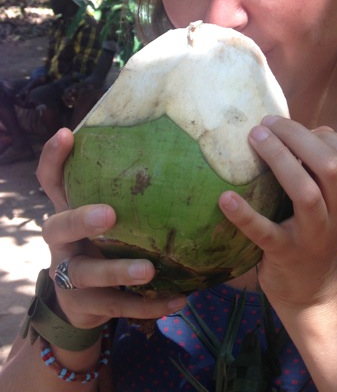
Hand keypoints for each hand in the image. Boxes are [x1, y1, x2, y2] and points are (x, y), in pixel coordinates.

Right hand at [37, 129, 186, 328]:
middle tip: (110, 214)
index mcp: (69, 213)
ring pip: (88, 274)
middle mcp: (63, 243)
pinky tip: (178, 301)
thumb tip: (174, 149)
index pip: (52, 181)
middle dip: (82, 219)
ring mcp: (70, 277)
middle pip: (60, 227)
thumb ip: (126, 193)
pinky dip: (149, 306)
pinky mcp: (87, 306)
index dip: (54, 159)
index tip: (66, 134)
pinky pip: (119, 307)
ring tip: (149, 270)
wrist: (85, 304)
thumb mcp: (108, 217)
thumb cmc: (105, 244)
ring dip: (118, 271)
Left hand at [218, 116, 336, 310]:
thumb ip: (323, 167)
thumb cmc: (316, 232)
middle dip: (298, 138)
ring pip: (306, 194)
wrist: (312, 292)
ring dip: (280, 160)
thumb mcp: (332, 202)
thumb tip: (303, 128)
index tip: (298, 128)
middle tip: (266, 124)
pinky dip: (245, 215)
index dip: (329, 138)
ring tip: (255, 138)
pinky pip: (266, 233)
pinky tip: (225, 198)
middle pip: (331, 167)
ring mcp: (313, 236)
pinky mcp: (285, 254)